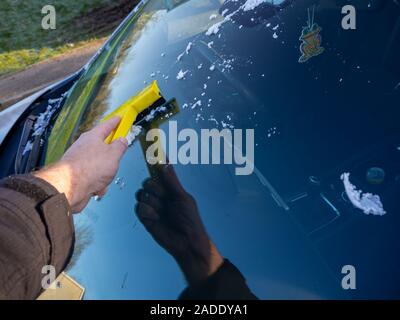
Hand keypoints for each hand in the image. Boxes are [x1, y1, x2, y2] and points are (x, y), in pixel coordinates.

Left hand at [34, 117, 127, 212]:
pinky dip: (97, 183)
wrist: (70, 186)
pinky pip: (93, 177)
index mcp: (92, 137)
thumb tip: (122, 140)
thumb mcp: (114, 154)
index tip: (119, 119)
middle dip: (111, 156)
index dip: (114, 122)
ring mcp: (79, 161)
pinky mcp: (76, 174)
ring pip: (98, 165)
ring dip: (105, 174)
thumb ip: (120, 146)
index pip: (106, 126)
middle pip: (102, 147)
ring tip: (105, 179)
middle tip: (117, 158)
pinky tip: (97, 187)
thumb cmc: (91, 167)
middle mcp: (84, 147)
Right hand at [135, 164, 222, 284]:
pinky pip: (139, 207)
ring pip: (142, 195)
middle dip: (155, 189)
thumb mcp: (182, 197)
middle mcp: (160, 196)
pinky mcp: (145, 217)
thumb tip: (165, 164)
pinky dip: (148, 212)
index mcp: (171, 189)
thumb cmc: (189, 219)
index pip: (159, 174)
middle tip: (165, 198)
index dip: (154, 166)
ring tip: (163, 212)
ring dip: (153, 202)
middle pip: (148, 183)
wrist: (186, 242)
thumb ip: (172, 181)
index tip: (150, 154)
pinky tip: (157, 218)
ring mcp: (152, 206)